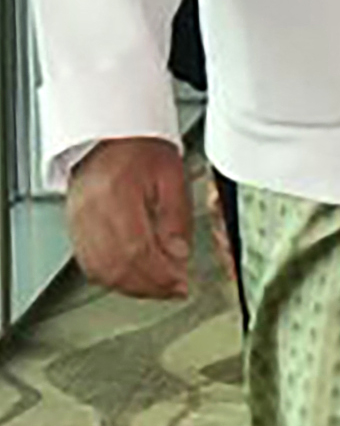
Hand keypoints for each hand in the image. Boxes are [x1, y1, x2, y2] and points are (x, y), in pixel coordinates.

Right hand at [66, 137, 192, 300]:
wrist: (111, 135)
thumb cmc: (142, 148)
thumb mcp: (173, 176)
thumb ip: (177, 218)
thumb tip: (179, 254)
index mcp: (116, 195)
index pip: (136, 250)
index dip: (159, 274)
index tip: (181, 284)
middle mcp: (90, 211)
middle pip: (116, 265)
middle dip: (149, 285)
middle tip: (173, 290)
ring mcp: (77, 220)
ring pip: (100, 269)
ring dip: (130, 285)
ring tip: (157, 288)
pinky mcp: (73, 226)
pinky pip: (88, 262)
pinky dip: (111, 277)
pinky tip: (131, 279)